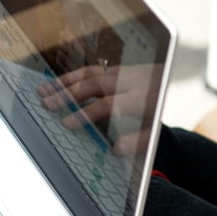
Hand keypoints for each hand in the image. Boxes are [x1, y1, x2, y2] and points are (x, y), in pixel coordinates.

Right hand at [37, 64, 159, 154]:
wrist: (173, 83)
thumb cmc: (158, 112)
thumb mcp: (156, 131)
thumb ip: (139, 142)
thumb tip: (116, 148)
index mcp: (141, 97)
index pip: (108, 104)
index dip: (85, 113)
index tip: (66, 122)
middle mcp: (131, 80)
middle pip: (94, 84)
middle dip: (68, 94)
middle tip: (46, 103)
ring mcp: (122, 71)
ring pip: (90, 72)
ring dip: (64, 81)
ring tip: (43, 90)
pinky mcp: (116, 67)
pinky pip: (92, 68)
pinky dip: (72, 75)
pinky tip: (56, 83)